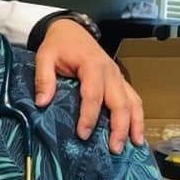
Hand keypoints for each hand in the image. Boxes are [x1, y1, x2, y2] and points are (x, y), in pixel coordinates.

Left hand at [33, 19, 144, 153]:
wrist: (71, 30)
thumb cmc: (58, 45)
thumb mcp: (44, 57)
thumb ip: (43, 79)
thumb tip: (41, 103)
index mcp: (92, 66)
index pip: (93, 95)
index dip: (89, 116)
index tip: (82, 135)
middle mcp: (111, 72)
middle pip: (120, 103)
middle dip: (119, 127)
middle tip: (114, 149)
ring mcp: (118, 77)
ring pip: (133, 102)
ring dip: (135, 124)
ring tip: (133, 145)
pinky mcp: (120, 81)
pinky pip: (133, 99)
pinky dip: (138, 116)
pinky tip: (137, 133)